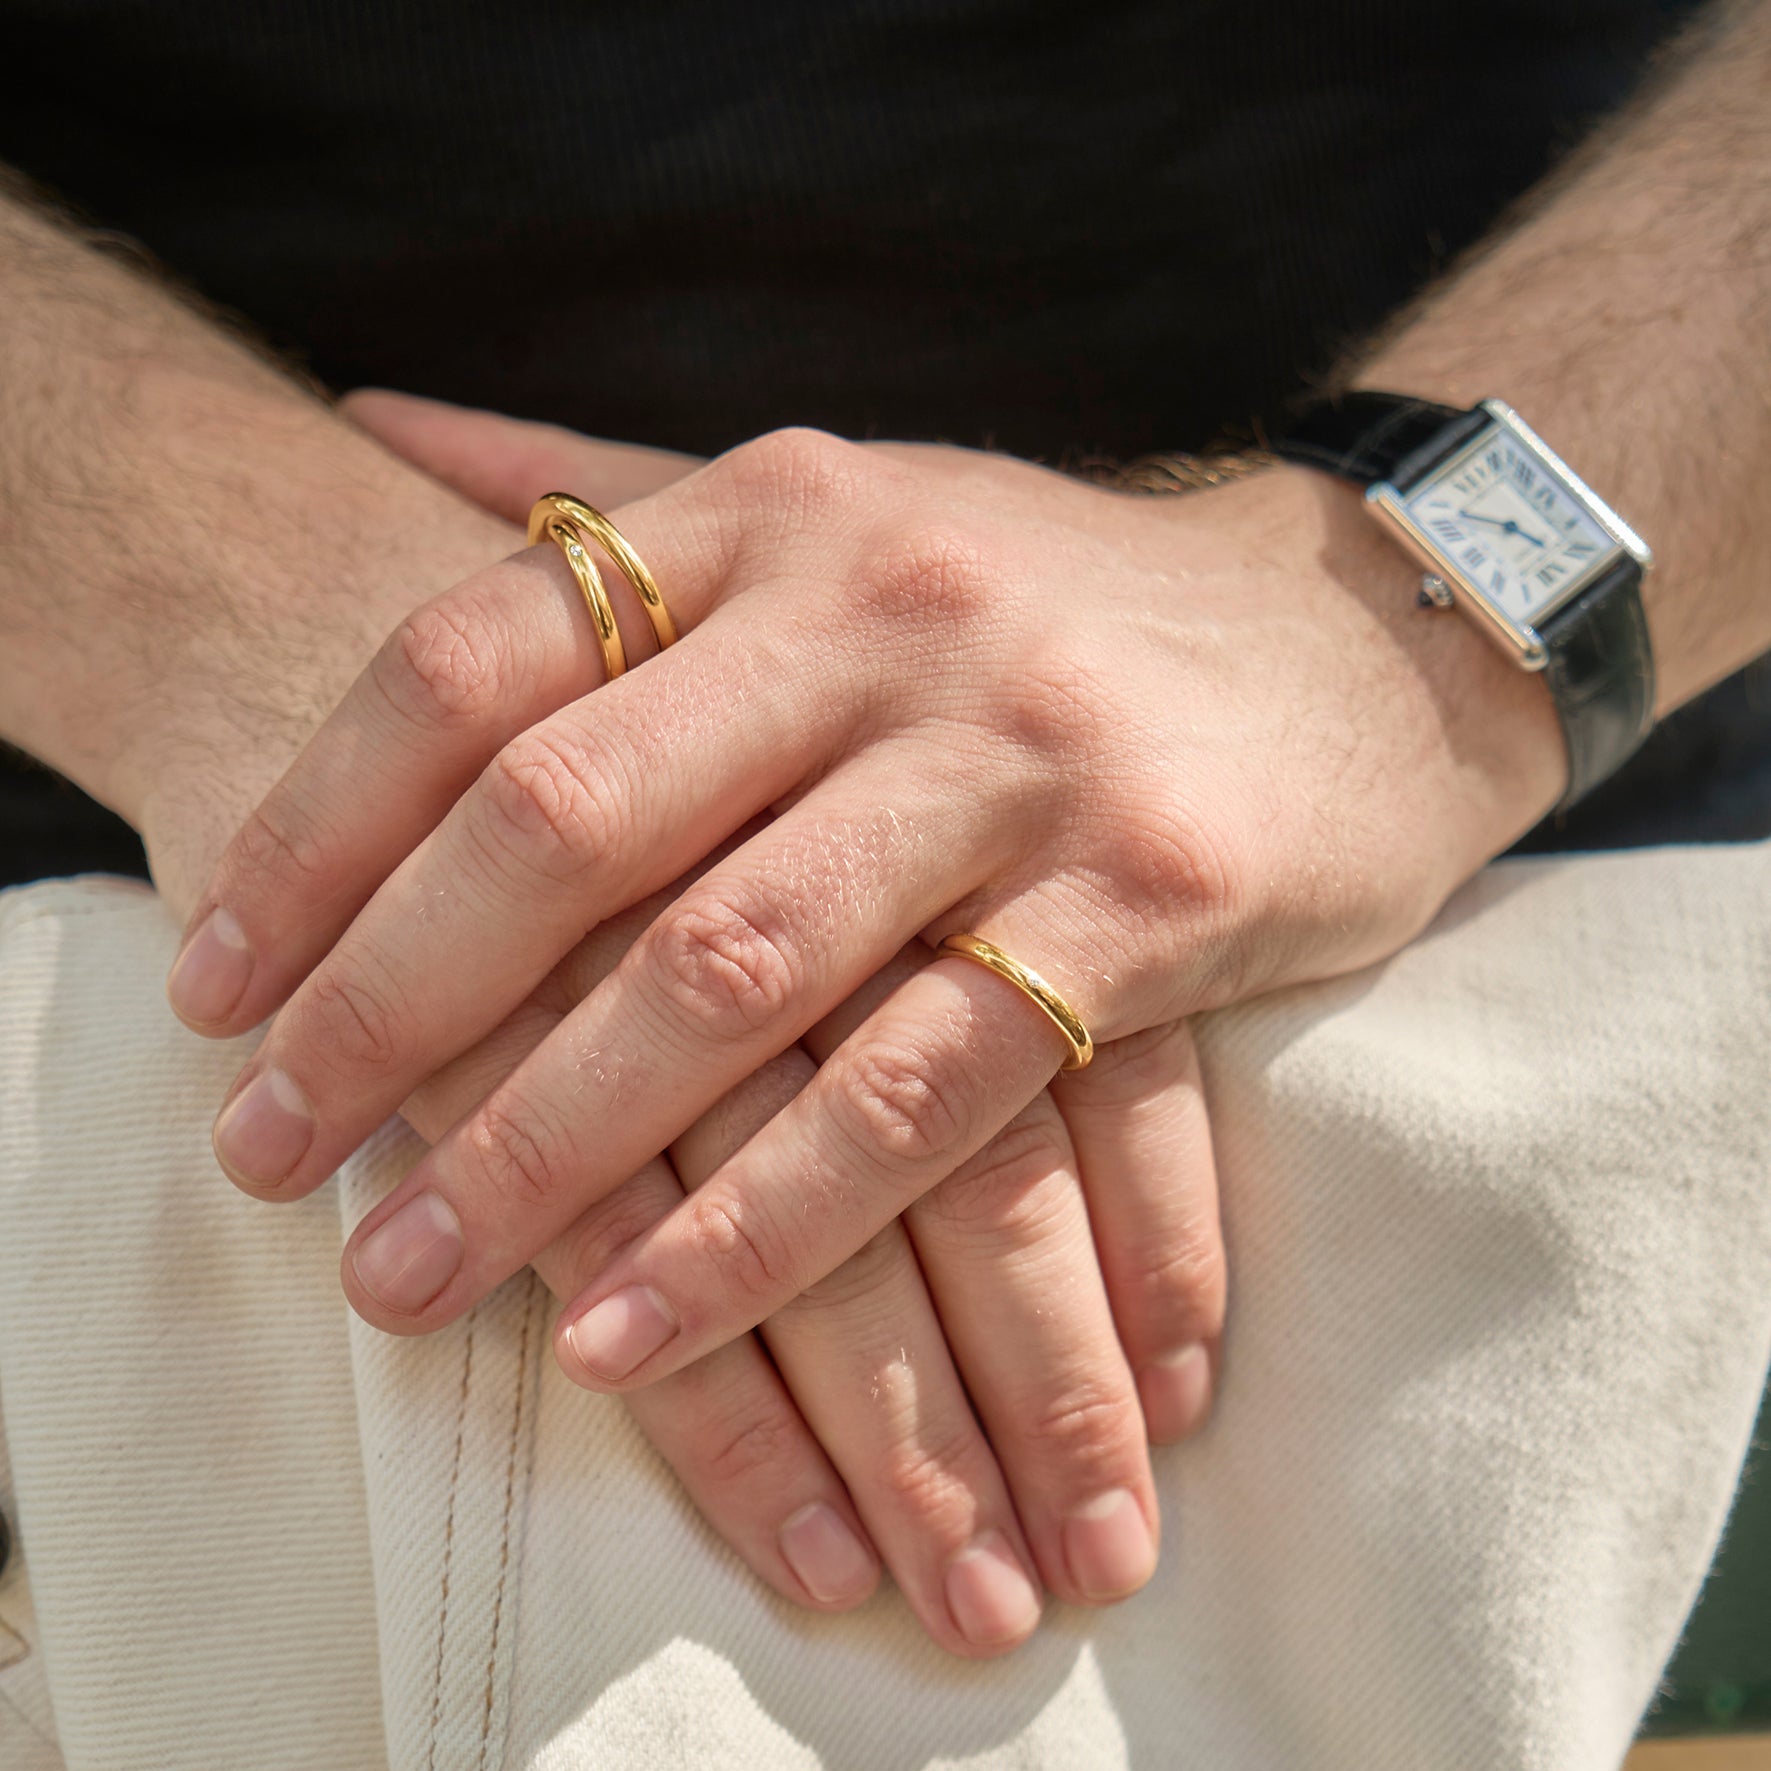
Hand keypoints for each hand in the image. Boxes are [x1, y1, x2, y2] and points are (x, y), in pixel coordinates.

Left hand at [163, 392, 1225, 1655]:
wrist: (1362, 632)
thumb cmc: (1057, 598)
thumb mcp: (841, 504)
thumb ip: (610, 478)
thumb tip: (374, 426)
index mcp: (774, 513)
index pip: (477, 660)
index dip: (319, 834)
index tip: (215, 989)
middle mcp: (881, 610)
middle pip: (570, 825)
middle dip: (391, 1013)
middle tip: (265, 1164)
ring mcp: (1020, 752)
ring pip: (730, 975)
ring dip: (548, 1153)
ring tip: (411, 1285)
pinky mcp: (1146, 897)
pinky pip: (915, 1090)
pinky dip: (763, 1228)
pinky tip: (640, 1329)